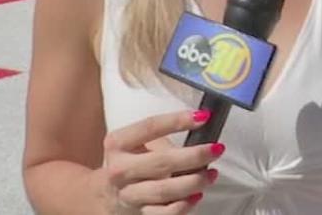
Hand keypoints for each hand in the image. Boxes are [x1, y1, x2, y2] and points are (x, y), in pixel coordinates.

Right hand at [100, 109, 222, 213]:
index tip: (203, 117)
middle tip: (216, 149)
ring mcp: (129, 194)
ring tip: (212, 173)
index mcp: (118, 143)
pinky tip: (197, 195)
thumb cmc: (129, 161)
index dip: (178, 121)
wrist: (105, 193)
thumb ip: (161, 138)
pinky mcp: (139, 213)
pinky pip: (165, 212)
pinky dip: (184, 205)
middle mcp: (120, 169)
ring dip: (194, 181)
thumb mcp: (135, 142)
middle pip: (161, 161)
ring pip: (165, 190)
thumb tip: (198, 131)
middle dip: (194, 155)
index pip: (150, 127)